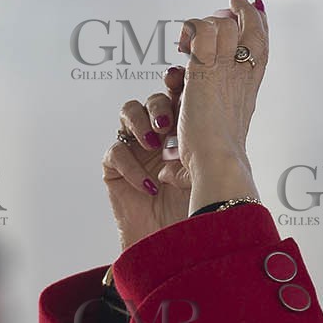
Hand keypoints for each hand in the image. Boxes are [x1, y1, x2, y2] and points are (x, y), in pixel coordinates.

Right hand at [102, 65, 191, 251]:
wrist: (174, 244)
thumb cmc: (194, 209)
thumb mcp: (205, 170)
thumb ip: (203, 139)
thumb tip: (209, 106)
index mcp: (183, 129)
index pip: (176, 95)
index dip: (175, 82)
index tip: (176, 79)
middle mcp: (158, 134)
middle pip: (152, 100)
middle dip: (159, 106)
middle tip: (167, 124)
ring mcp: (135, 148)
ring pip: (128, 112)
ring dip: (141, 124)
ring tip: (154, 145)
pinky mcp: (114, 168)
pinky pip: (116, 151)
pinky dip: (132, 165)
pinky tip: (149, 184)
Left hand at [176, 0, 267, 210]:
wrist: (219, 162)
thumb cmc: (216, 166)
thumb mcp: (210, 152)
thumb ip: (194, 143)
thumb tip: (163, 171)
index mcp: (250, 90)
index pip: (262, 45)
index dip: (258, 22)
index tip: (251, 6)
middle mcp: (244, 75)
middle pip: (253, 27)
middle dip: (238, 12)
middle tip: (226, 6)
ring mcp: (227, 69)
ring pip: (225, 25)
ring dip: (207, 23)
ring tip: (191, 36)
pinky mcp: (205, 69)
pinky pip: (202, 31)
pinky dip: (192, 30)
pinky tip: (182, 42)